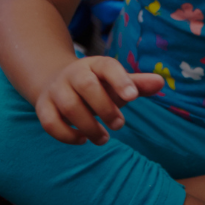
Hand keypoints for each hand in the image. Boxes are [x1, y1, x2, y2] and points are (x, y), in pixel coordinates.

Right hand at [34, 55, 162, 145]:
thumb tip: (160, 82)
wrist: (56, 82)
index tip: (133, 97)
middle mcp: (73, 74)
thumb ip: (136, 84)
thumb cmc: (96, 86)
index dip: (121, 80)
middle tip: (119, 124)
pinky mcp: (43, 107)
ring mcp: (56, 90)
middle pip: (87, 86)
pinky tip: (82, 139)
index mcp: (94, 65)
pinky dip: (66, 135)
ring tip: (104, 138)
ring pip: (69, 107)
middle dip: (105, 108)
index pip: (107, 67)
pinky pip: (50, 122)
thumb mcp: (115, 83)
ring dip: (89, 126)